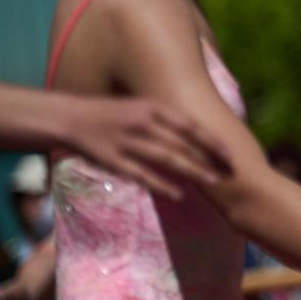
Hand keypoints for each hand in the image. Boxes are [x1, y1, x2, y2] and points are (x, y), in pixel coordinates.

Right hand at [66, 98, 231, 200]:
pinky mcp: (113, 161)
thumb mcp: (142, 106)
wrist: (71, 118)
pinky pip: (142, 175)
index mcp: (152, 108)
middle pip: (182, 143)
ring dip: (193, 170)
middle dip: (208, 158)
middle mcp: (143, 124)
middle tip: (230, 170)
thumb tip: (198, 129)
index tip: (230, 152)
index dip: (211, 139)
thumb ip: (167, 118)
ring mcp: (127, 142)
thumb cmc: (113, 113)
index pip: (189, 124)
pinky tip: (179, 193)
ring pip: (167, 158)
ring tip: (213, 180)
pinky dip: (162, 184)